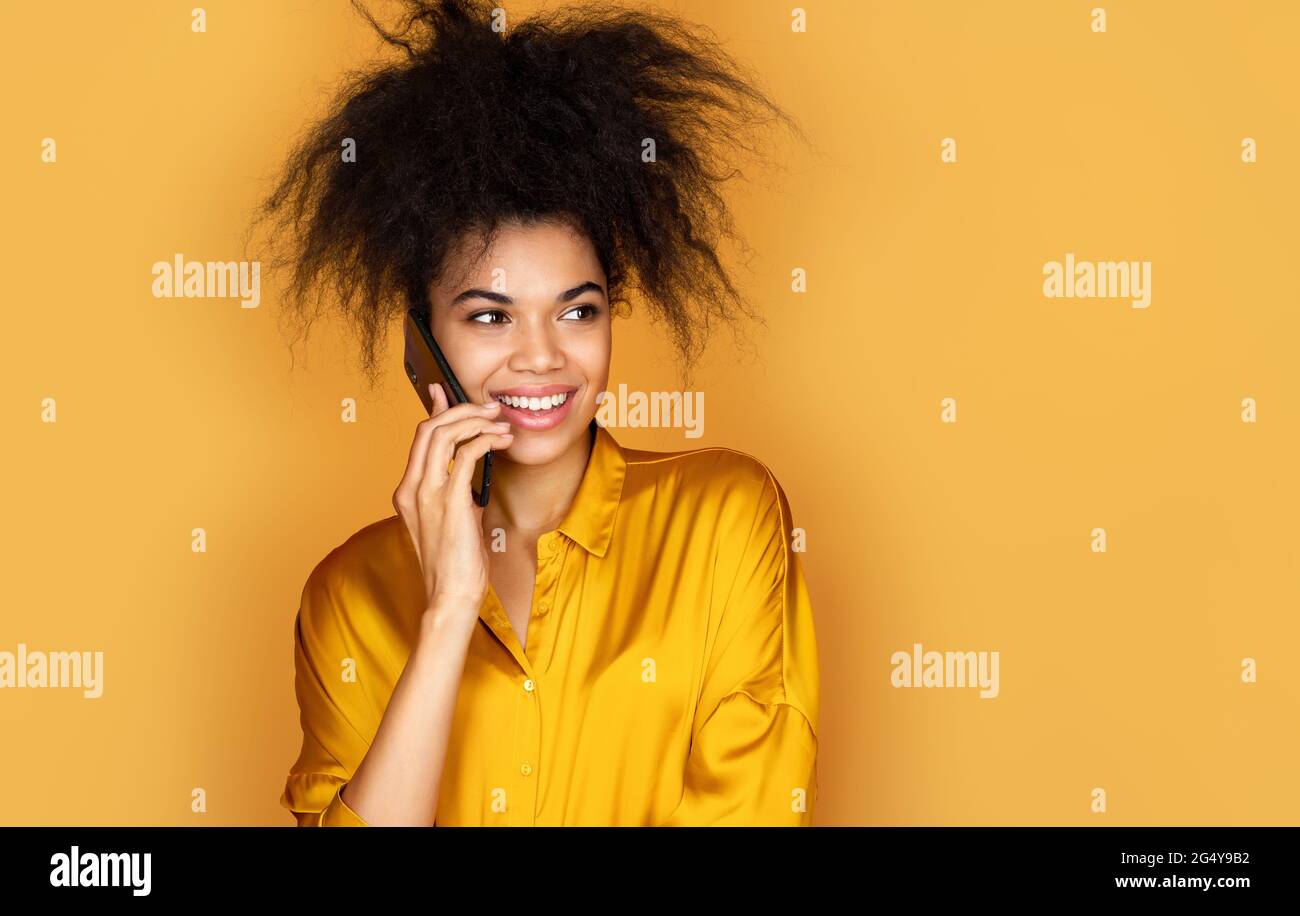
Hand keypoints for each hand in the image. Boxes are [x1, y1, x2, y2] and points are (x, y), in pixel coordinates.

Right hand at [392, 383, 512, 618]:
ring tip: (500, 422)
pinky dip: (485, 440)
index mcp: (408, 492)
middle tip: (490, 408)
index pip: (419, 438)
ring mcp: (427, 495)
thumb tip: (472, 465)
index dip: (435, 410)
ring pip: (444, 434)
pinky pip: (466, 455)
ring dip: (475, 420)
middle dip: (461, 409)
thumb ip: (457, 490)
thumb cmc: (456, 564)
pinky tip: (502, 441)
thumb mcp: (454, 519)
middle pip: (429, 428)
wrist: (451, 597)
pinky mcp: (450, 502)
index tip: (445, 391)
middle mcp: (412, 489)